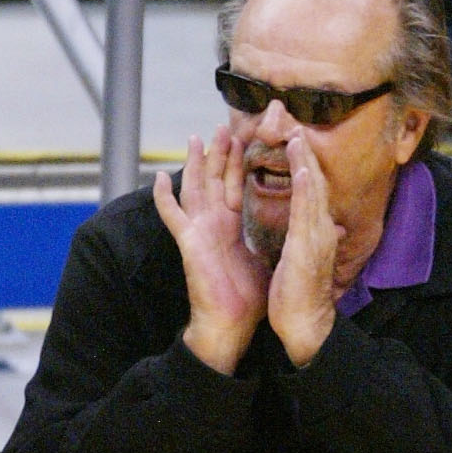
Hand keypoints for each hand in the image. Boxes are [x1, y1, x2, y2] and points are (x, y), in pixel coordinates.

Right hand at [154, 129, 268, 374]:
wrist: (233, 325)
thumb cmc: (247, 299)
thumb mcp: (264, 260)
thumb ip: (269, 241)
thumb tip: (293, 233)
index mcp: (231, 229)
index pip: (234, 188)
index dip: (238, 166)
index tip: (245, 141)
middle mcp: (214, 226)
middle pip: (214, 182)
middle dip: (219, 155)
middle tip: (224, 127)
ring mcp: (200, 233)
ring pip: (195, 190)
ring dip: (195, 165)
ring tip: (195, 138)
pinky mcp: (190, 244)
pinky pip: (173, 217)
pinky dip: (164, 198)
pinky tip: (158, 178)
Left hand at [266, 131, 340, 366]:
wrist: (306, 325)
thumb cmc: (302, 295)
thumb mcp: (310, 260)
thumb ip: (318, 239)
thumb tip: (334, 227)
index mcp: (318, 231)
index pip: (313, 189)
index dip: (306, 163)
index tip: (296, 137)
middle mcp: (322, 230)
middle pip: (316, 183)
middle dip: (306, 154)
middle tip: (295, 123)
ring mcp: (317, 239)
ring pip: (313, 193)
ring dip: (306, 163)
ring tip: (298, 136)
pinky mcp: (307, 249)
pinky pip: (307, 215)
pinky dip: (307, 191)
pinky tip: (304, 171)